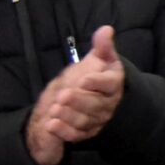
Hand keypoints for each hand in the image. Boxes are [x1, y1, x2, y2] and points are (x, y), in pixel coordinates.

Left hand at [24, 25, 125, 164]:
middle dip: (79, 100)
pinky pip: (78, 134)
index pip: (109, 83)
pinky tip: (51, 125)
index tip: (83, 79)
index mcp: (113, 83)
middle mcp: (108, 103)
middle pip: (96, 104)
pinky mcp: (87, 131)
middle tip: (63, 95)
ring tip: (54, 109)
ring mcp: (98, 119)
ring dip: (69, 116)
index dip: (97, 82)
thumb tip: (105, 29)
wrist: (92, 96)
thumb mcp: (100, 58)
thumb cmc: (96, 74)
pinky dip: (64, 131)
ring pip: (85, 120)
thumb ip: (102, 46)